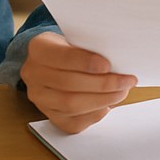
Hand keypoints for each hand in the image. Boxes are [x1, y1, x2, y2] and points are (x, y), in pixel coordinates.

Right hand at [20, 32, 136, 133]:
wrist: (52, 63)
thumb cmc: (69, 48)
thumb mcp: (74, 38)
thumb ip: (88, 47)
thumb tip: (117, 60)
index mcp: (38, 49)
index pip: (62, 57)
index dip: (85, 62)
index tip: (107, 65)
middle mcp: (33, 75)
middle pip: (69, 84)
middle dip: (102, 84)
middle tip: (125, 81)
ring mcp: (39, 98)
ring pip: (71, 105)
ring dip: (102, 100)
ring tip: (122, 92)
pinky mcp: (50, 116)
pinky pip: (73, 122)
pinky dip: (94, 115)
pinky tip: (107, 105)